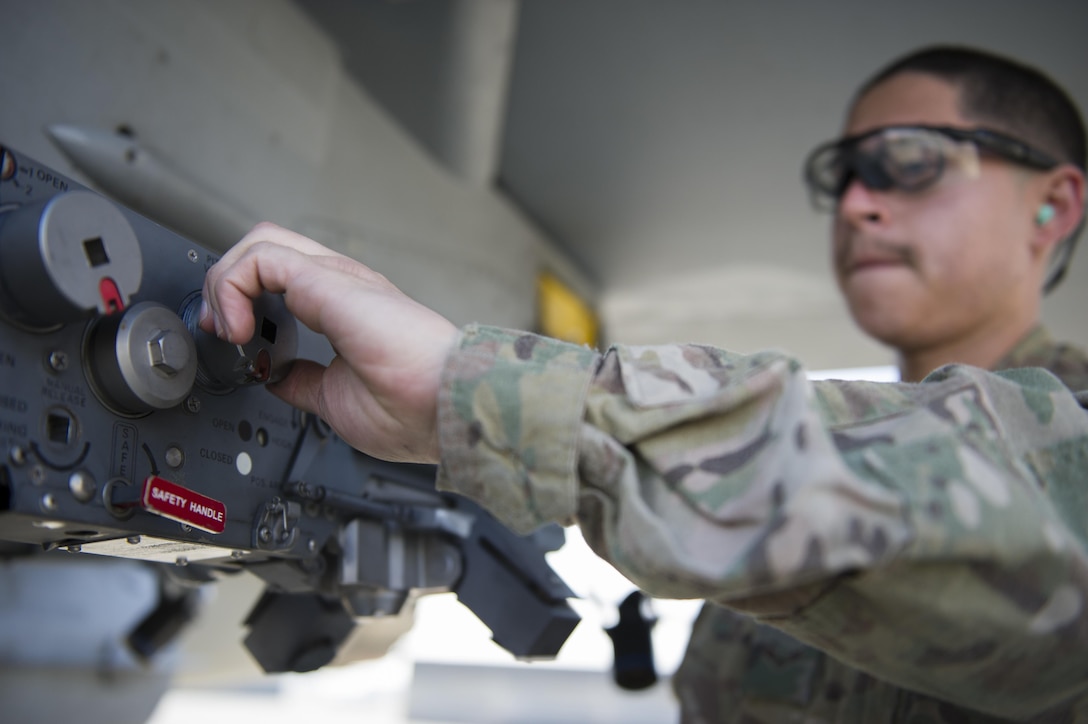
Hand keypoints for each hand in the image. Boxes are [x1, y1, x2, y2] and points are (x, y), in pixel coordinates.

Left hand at [200, 222, 458, 462]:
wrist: (448, 407)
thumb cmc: (416, 410)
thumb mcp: (335, 401)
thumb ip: (302, 382)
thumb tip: (274, 377)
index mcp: (348, 310)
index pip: (284, 278)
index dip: (245, 302)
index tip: (234, 345)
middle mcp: (343, 286)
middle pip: (268, 250)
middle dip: (226, 286)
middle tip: (220, 330)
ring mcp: (338, 278)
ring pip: (260, 243)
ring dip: (224, 283)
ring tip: (226, 327)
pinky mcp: (329, 280)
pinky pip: (261, 258)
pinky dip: (232, 286)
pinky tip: (238, 328)